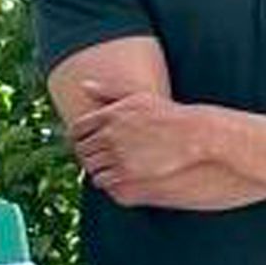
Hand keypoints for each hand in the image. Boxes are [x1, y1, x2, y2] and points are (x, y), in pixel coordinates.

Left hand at [69, 85, 229, 207]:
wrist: (190, 135)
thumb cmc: (165, 114)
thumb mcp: (136, 97)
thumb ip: (108, 91)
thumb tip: (83, 85)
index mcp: (109, 115)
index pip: (77, 129)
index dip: (76, 137)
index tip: (82, 141)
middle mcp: (109, 134)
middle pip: (82, 149)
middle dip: (84, 154)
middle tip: (92, 156)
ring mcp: (117, 154)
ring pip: (90, 166)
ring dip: (93, 167)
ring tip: (102, 166)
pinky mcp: (126, 171)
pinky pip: (102, 179)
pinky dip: (102, 179)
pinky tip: (111, 176)